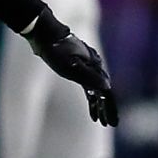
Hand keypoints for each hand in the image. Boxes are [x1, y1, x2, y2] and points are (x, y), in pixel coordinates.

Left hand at [25, 8, 117, 125]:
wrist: (45, 34)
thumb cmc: (57, 51)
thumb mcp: (72, 66)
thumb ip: (89, 77)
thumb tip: (107, 87)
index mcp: (96, 67)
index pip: (107, 92)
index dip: (110, 108)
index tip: (112, 122)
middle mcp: (95, 67)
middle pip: (104, 92)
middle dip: (107, 109)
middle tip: (109, 124)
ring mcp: (87, 67)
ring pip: (97, 90)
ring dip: (99, 105)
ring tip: (100, 121)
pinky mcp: (78, 67)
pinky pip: (89, 86)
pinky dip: (91, 98)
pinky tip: (91, 109)